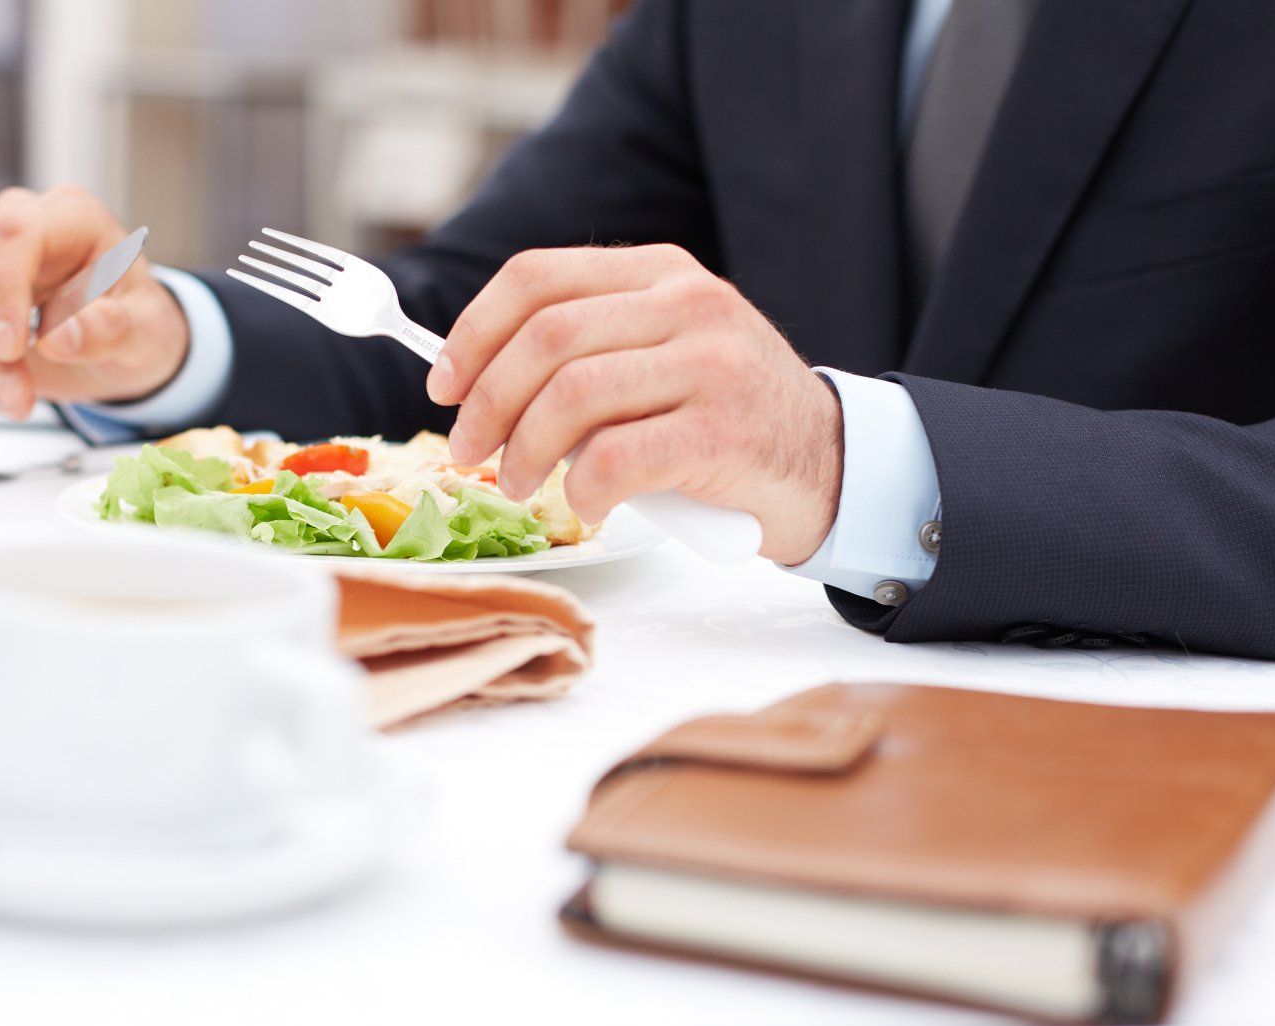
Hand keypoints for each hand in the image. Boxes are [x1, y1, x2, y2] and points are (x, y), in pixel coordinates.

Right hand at [0, 185, 187, 420]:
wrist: (118, 342)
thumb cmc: (135, 323)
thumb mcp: (148, 332)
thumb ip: (113, 330)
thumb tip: (61, 338)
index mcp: (71, 216)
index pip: (14, 234)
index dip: (3, 291)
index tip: (10, 349)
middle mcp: (16, 224)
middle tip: (20, 401)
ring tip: (18, 403)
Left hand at [425, 244, 843, 563]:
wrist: (830, 464)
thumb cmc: (725, 419)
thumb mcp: (663, 355)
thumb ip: (590, 350)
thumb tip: (473, 384)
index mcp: (660, 272)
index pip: (538, 278)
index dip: (473, 332)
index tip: (444, 385)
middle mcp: (688, 304)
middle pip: (546, 337)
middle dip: (487, 403)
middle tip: (469, 452)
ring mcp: (712, 364)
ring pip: (573, 395)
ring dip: (525, 451)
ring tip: (519, 484)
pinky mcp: (725, 432)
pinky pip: (617, 457)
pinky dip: (582, 489)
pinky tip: (586, 504)